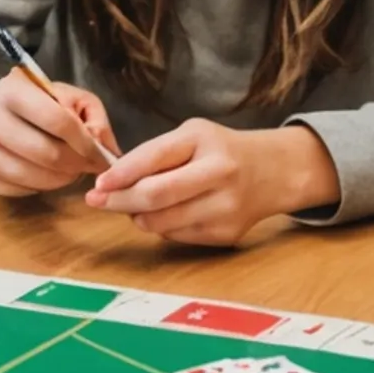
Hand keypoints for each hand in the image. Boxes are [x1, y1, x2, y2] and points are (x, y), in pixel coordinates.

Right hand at [0, 75, 117, 196]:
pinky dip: (46, 186)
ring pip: (35, 176)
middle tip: (92, 165)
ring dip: (64, 178)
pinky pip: (25, 189)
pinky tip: (53, 174)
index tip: (100, 153)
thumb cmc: (39, 105)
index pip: (57, 119)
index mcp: (13, 90)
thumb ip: (93, 117)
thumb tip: (102, 146)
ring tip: (75, 170)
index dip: (84, 141)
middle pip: (46, 152)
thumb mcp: (70, 97)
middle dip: (76, 163)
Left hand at [86, 121, 335, 244]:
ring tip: (135, 205)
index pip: (153, 158)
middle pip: (155, 196)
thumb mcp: (192, 136)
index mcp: (205, 141)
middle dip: (119, 201)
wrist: (275, 171)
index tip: (98, 184)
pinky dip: (163, 227)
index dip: (120, 174)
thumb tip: (113, 182)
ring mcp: (225, 208)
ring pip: (162, 223)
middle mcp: (219, 174)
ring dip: (138, 217)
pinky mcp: (227, 234)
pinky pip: (178, 237)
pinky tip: (169, 213)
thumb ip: (155, 154)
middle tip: (99, 201)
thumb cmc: (222, 150)